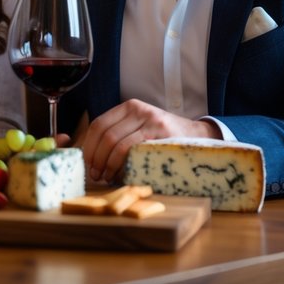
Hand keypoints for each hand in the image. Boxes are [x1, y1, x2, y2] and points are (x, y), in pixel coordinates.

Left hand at [80, 99, 220, 183]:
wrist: (196, 136)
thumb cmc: (163, 138)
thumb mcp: (140, 128)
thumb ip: (120, 135)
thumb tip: (92, 157)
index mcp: (129, 107)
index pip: (99, 124)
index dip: (89, 146)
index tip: (87, 163)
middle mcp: (137, 109)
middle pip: (104, 134)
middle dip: (95, 158)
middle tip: (94, 174)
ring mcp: (148, 119)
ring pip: (114, 141)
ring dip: (105, 164)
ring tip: (105, 177)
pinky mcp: (158, 131)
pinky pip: (130, 148)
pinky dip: (119, 163)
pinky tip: (118, 174)